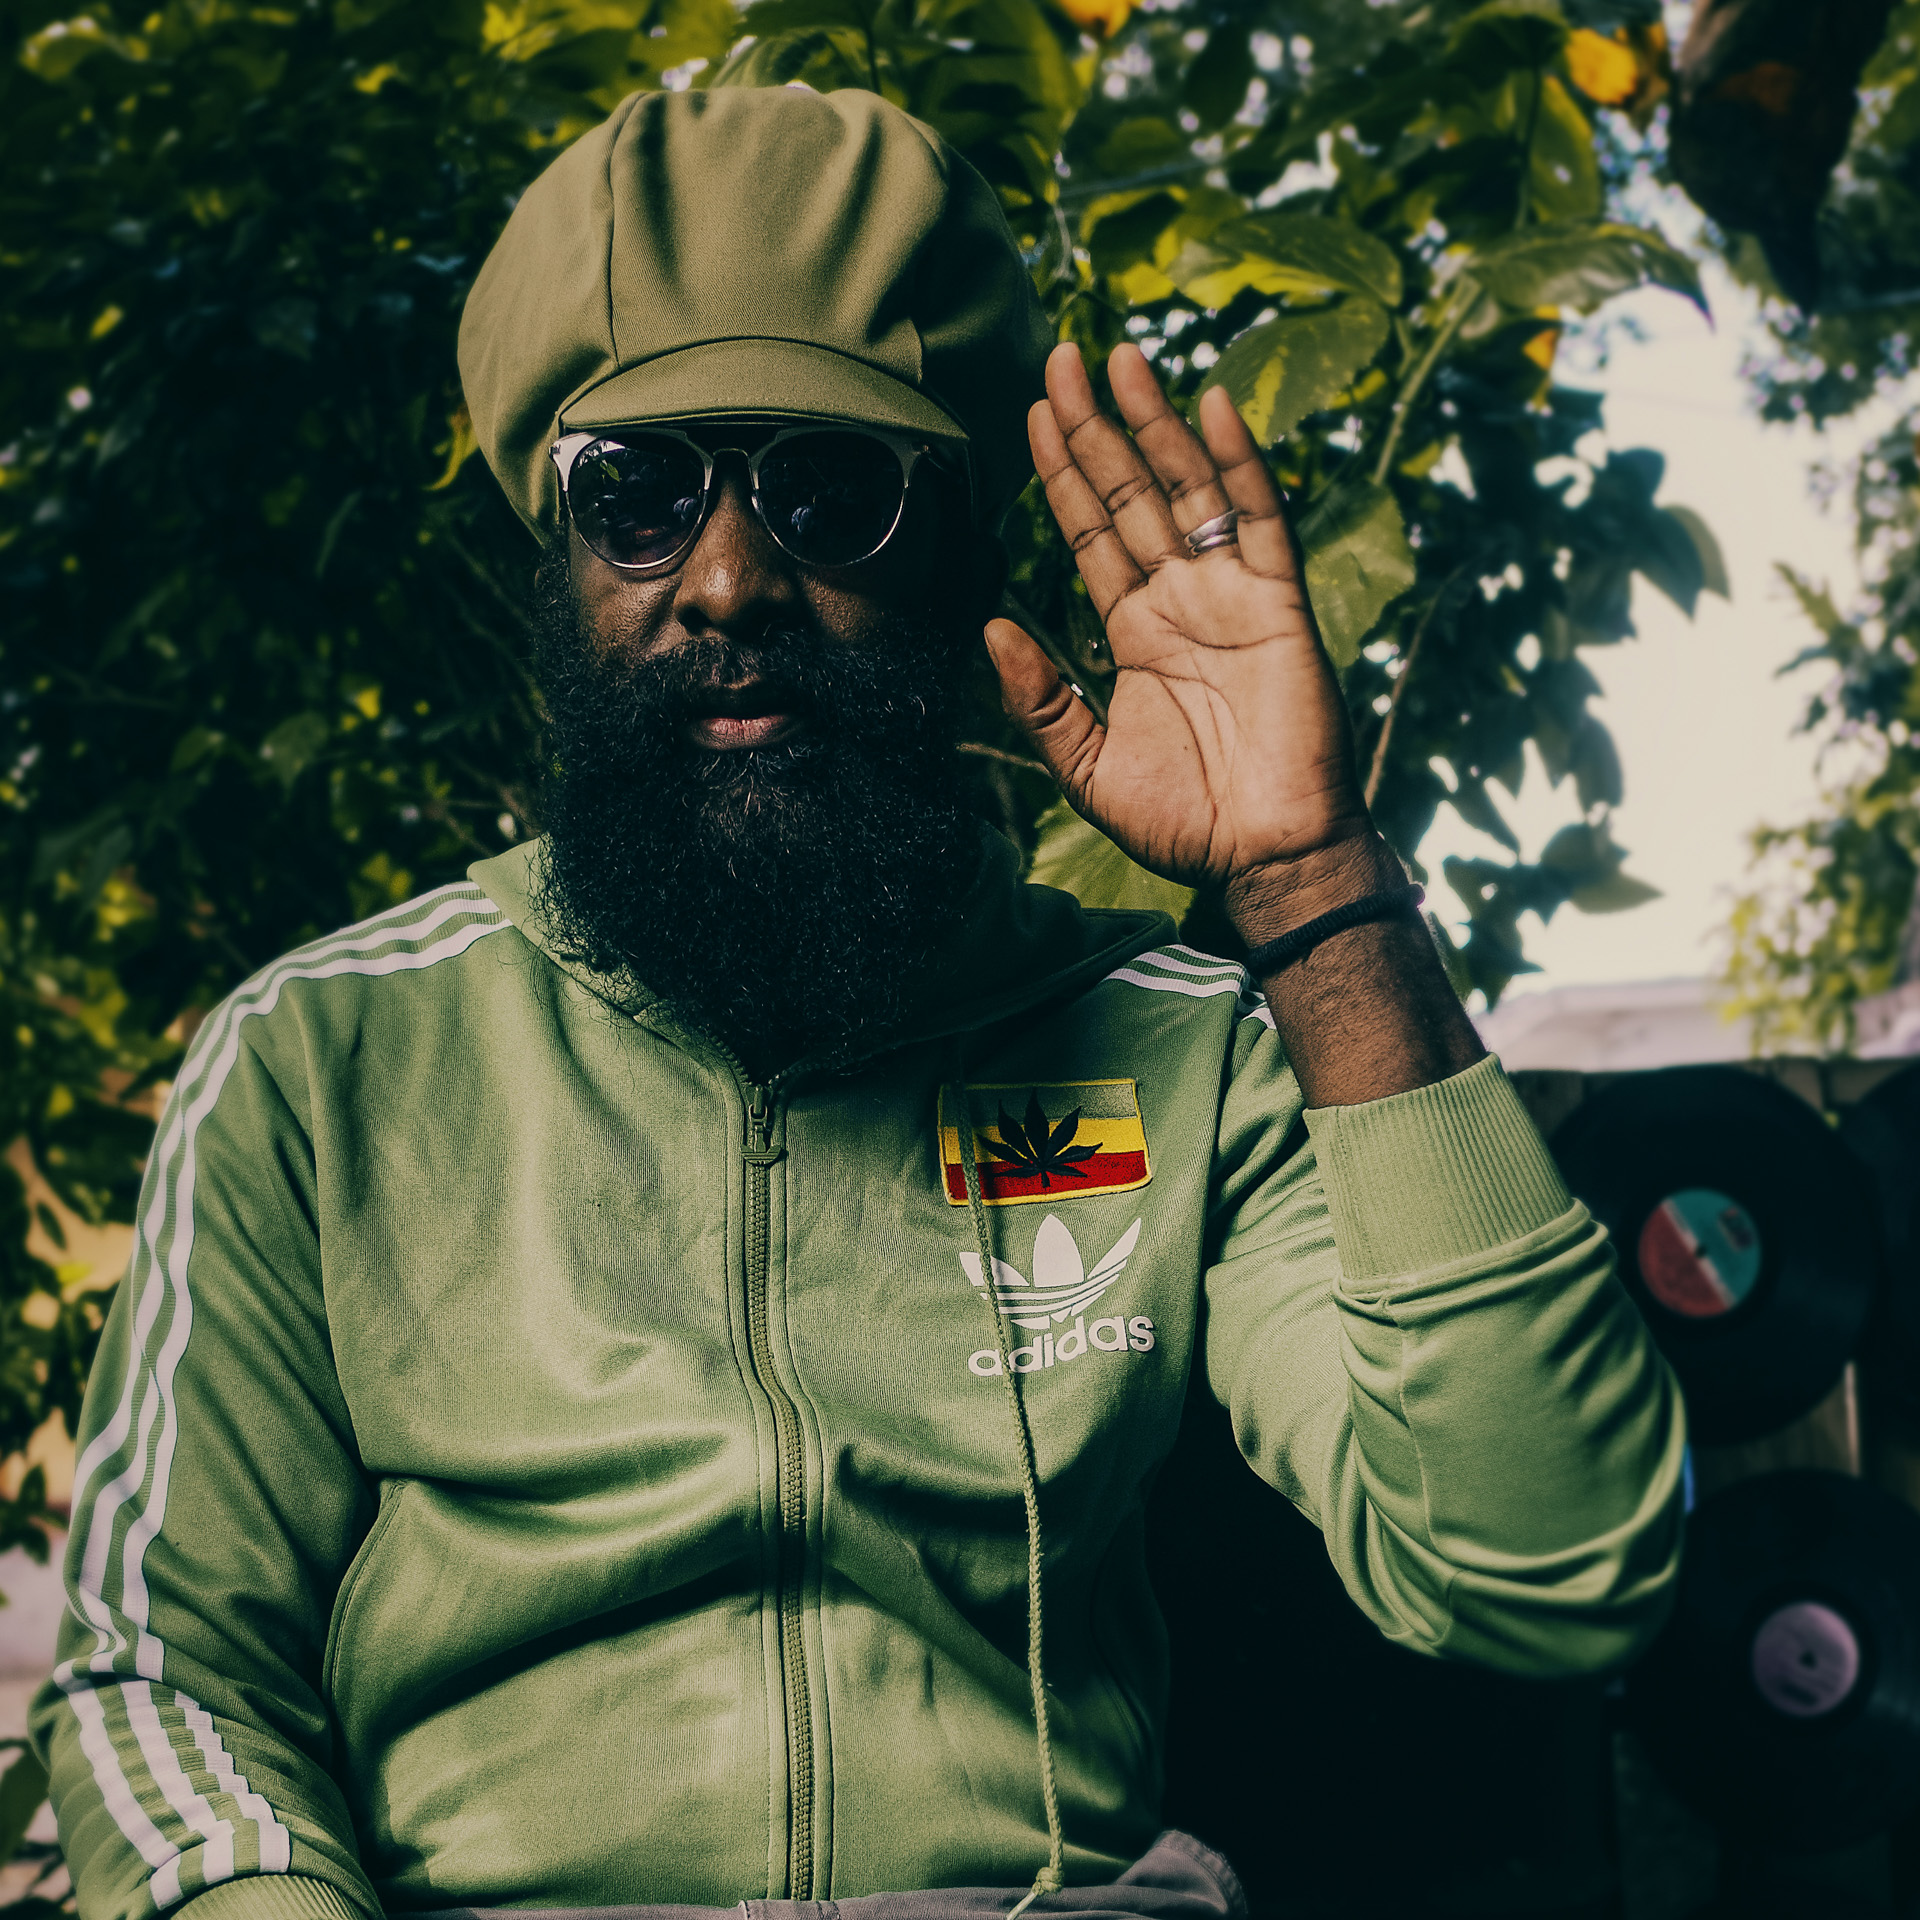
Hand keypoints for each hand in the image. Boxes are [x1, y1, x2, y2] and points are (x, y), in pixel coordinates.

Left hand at [986, 341, 1376, 904]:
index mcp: (1134, 632)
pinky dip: (1239, 461)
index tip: (1032, 415)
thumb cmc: (1184, 823)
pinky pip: (1260, 518)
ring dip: (1154, 423)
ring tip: (1121, 357)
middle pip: (1131, 493)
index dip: (1063, 474)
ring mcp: (1231, 594)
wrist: (1263, 858)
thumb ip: (1040, 700)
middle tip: (1061, 356)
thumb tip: (989, 624)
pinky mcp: (1280, 604)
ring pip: (1187, 488)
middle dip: (1096, 426)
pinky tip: (1211, 405)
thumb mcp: (1084, 767)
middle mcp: (1180, 599)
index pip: (1091, 535)